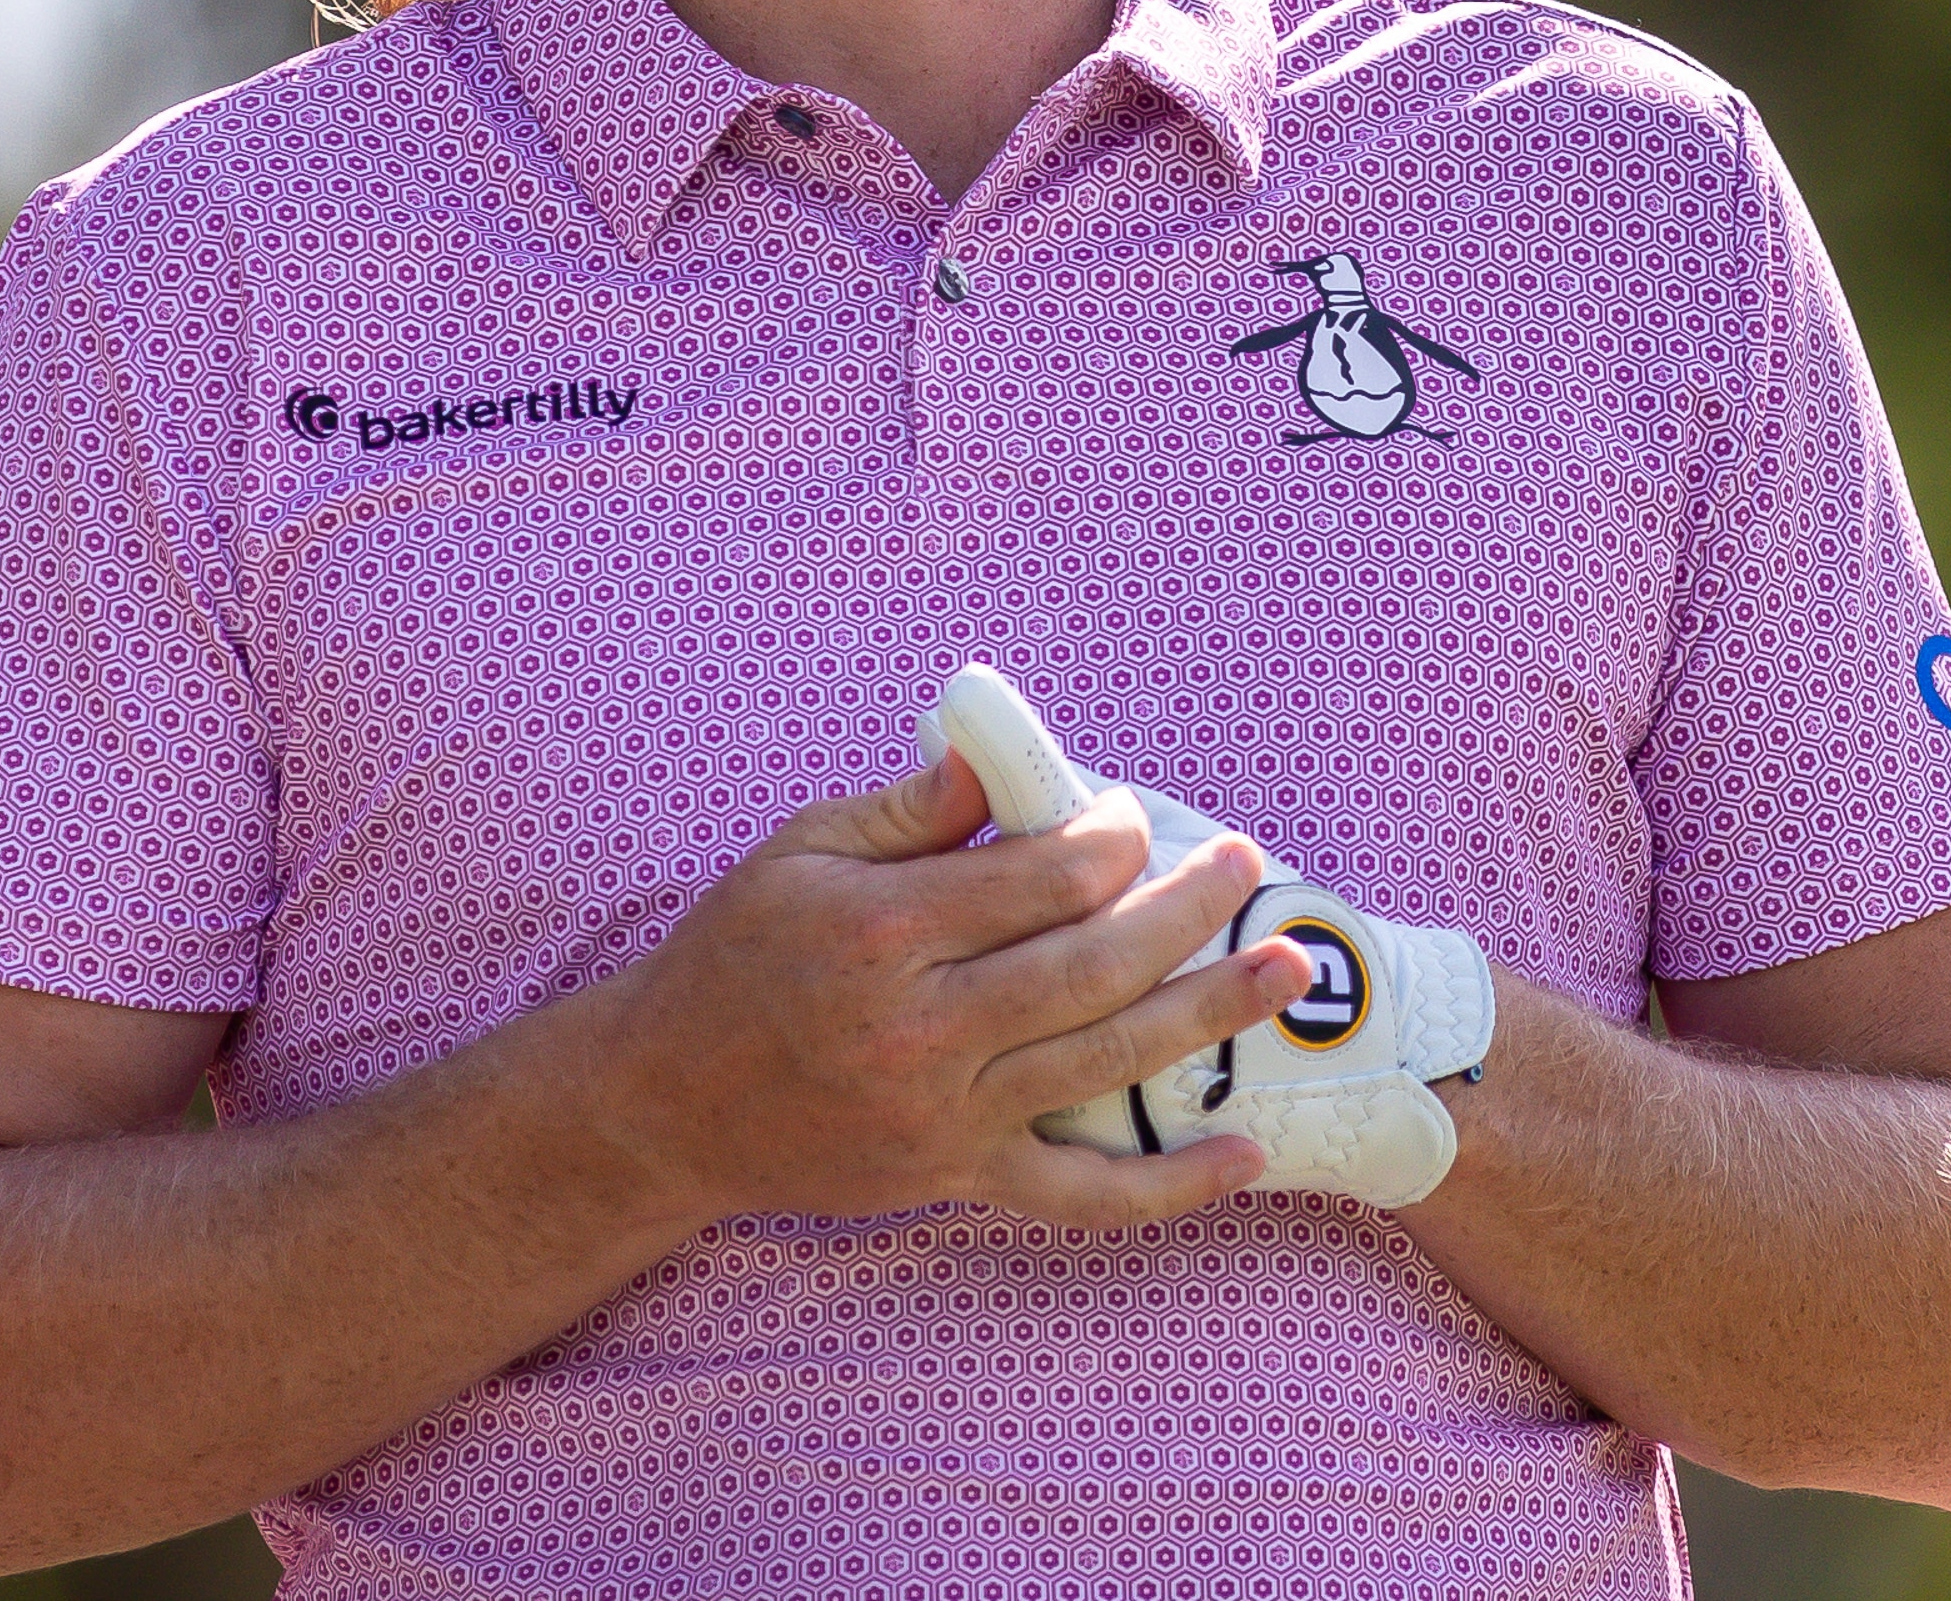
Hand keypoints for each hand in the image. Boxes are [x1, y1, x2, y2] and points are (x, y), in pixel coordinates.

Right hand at [557, 733, 1315, 1233]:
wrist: (664, 1101)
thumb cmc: (735, 953)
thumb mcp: (799, 849)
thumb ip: (909, 810)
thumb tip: (996, 755)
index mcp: (881, 931)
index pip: (1036, 879)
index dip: (1106, 841)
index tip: (1134, 817)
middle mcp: (918, 1028)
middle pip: (1089, 965)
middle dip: (1184, 911)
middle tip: (1250, 865)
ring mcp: (940, 1115)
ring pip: (1103, 1065)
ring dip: (1209, 1017)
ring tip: (1287, 971)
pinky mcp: (951, 1178)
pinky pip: (1077, 1195)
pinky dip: (1168, 1187)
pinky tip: (1246, 1156)